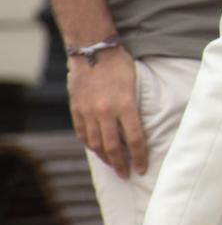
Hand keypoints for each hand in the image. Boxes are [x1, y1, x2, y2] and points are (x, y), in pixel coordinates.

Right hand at [68, 44, 147, 176]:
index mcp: (125, 105)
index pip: (134, 140)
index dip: (139, 157)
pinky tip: (96, 150)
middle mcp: (105, 112)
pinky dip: (89, 144)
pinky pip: (82, 133)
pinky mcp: (76, 109)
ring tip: (113, 165)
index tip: (142, 168)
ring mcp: (88, 112)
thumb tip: (139, 129)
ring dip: (105, 157)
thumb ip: (135, 108)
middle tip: (126, 175)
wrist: (93, 50)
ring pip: (95, 143)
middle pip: (113, 147)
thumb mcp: (136, 84)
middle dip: (121, 164)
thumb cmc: (120, 65)